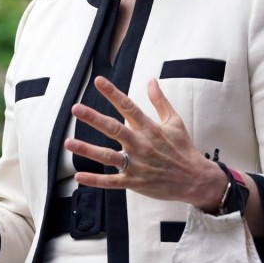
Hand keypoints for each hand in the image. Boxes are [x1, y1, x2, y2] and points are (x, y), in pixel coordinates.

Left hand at [64, 76, 227, 210]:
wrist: (196, 180)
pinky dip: (95, 180)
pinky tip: (79, 176)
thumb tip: (151, 80)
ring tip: (68, 142)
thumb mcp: (174, 121)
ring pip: (107, 156)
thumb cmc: (183, 148)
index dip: (112, 93)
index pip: (128, 106)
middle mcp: (141, 144)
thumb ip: (160, 101)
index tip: (98, 81)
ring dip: (87, 150)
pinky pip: (112, 182)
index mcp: (150, 128)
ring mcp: (137, 164)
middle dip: (93, 118)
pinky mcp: (135, 182)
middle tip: (76, 108)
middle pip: (114, 129)